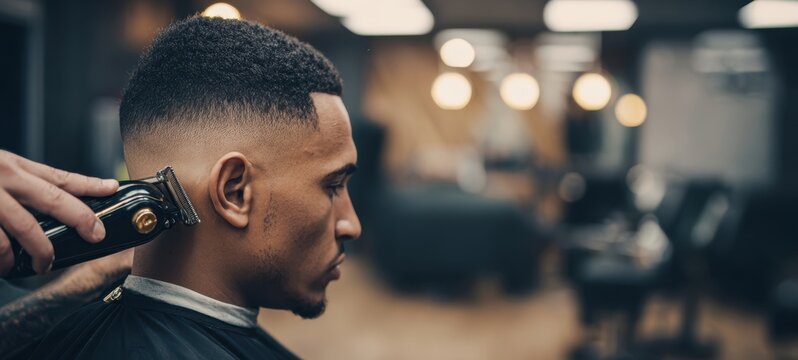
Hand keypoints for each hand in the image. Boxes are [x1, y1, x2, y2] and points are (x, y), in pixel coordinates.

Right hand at [0, 150, 118, 275]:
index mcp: (13, 166)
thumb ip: (18, 184)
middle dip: (81, 218)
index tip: (112, 188)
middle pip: (54, 198)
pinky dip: (6, 258)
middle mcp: (6, 177)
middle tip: (96, 235)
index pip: (59, 176)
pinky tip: (7, 266)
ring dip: (42, 251)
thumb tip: (43, 204)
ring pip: (28, 227)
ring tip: (45, 265)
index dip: (90, 184)